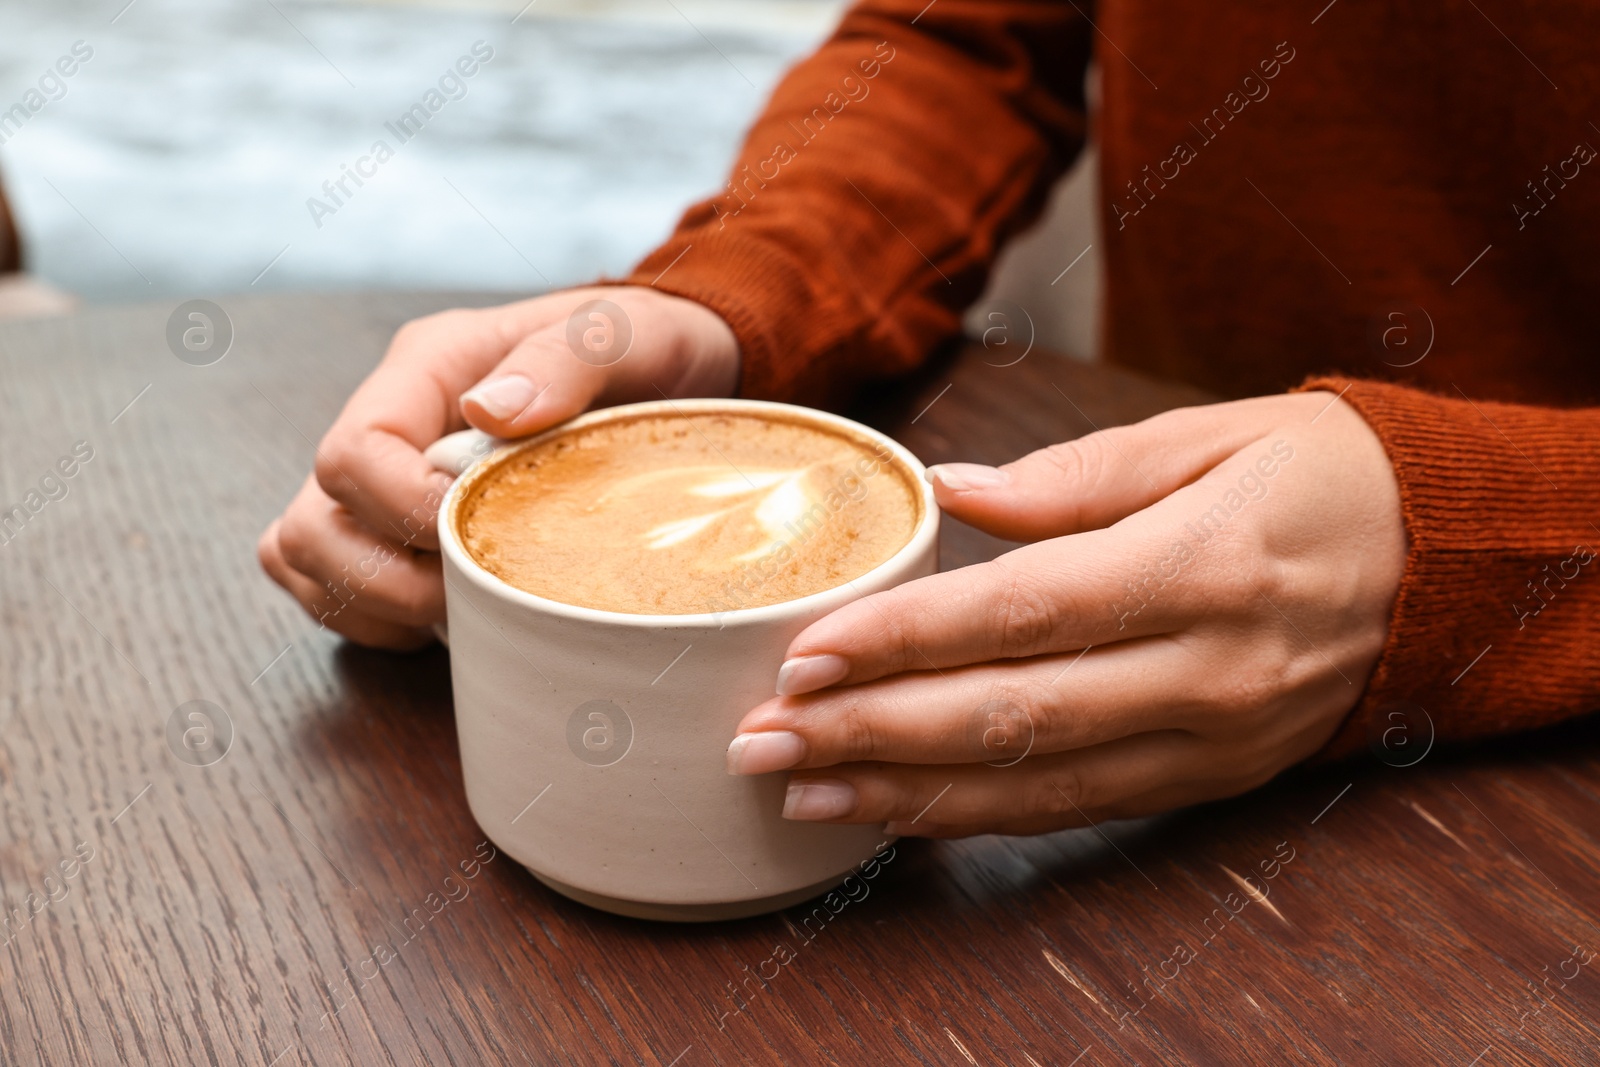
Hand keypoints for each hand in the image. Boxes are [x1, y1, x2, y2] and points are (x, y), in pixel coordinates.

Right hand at [258, 286, 738, 647]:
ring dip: (375, 606)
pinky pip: (331, 591)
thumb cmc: (647, 349)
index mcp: (428, 367)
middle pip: (312, 522)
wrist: (671, 376)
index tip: (479, 537)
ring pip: (305, 559)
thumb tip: (488, 413)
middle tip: (480, 593)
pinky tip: (454, 617)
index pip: (354, 453)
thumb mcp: (628, 336)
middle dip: (388, 580)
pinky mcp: (392, 531)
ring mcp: (381, 481)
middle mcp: (390, 424)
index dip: (402, 513)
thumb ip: (564, 360)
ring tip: (466, 609)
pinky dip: (378, 621)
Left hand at [725, 392, 1405, 836]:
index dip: (906, 640)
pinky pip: (1077, 808)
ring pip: (1035, 782)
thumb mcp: (1206, 437)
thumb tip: (948, 491)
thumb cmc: (1318, 474)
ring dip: (906, 792)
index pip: (1023, 612)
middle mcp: (1207, 668)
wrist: (1441, 560)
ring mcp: (1212, 737)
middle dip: (873, 731)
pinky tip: (897, 810)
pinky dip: (979, 814)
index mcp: (1201, 563)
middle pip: (1010, 714)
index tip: (807, 652)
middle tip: (763, 736)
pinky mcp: (1210, 776)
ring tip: (802, 789)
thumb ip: (1070, 474)